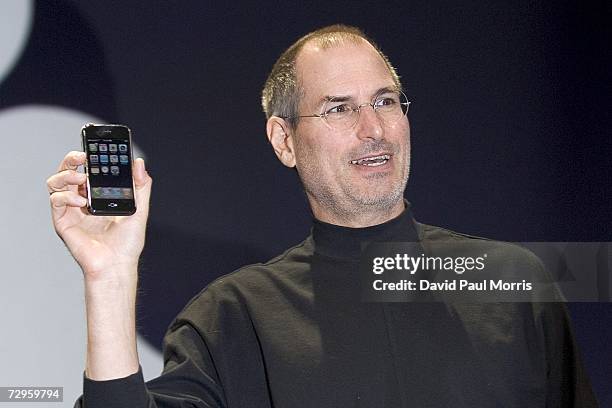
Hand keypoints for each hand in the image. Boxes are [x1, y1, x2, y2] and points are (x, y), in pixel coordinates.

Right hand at [47, 151, 151, 281]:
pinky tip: (81, 202)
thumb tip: (139, 162)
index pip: (89, 168)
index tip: (97, 146)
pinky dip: (65, 197)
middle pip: (69, 171)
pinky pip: (56, 201)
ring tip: (82, 179)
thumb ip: (141, 186)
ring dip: (66, 175)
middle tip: (83, 156)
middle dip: (72, 159)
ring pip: (56, 182)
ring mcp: (71, 210)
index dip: (90, 155)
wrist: (118, 264)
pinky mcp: (62, 221)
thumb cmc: (127, 242)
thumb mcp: (140, 209)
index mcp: (99, 194)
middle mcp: (82, 199)